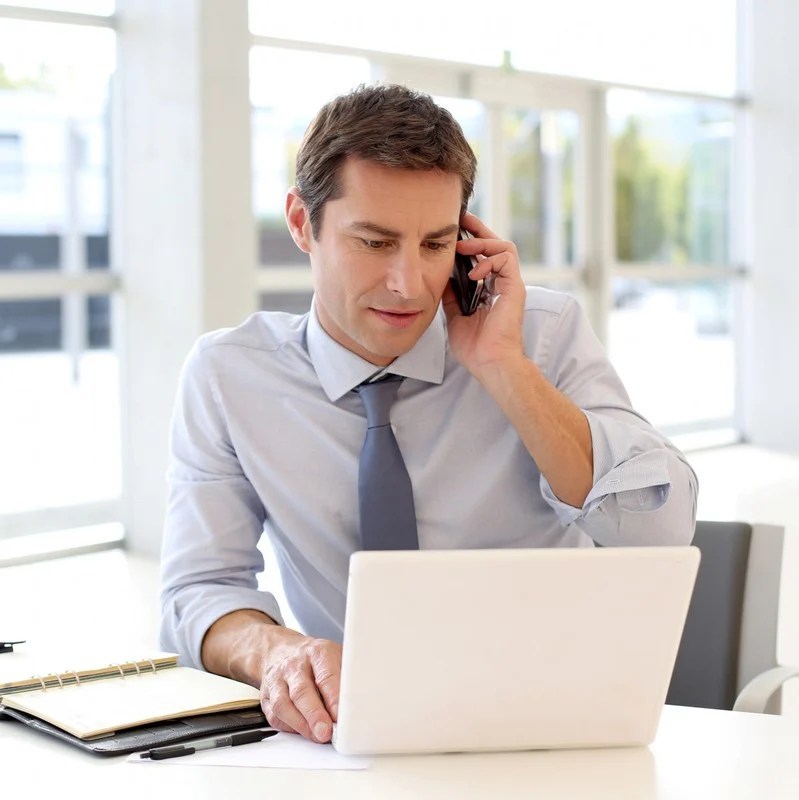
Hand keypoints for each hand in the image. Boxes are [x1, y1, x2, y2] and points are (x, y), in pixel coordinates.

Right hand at [259, 626, 341, 742]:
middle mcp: (294, 665)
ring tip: (317, 737)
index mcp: (317, 653)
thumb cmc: (315, 658)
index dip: (334, 698)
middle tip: (326, 732)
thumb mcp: (336, 656)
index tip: (341, 716)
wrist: (280, 650)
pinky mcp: (267, 697)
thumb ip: (347, 677)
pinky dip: (290, 727)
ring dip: (301, 725)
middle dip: (315, 715)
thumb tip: (361, 701)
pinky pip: (275, 716)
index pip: (326, 676)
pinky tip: (303, 732)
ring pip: (284, 705)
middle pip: (302, 691)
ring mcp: (277, 680)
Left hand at [442, 212, 526, 378]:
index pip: (485, 257)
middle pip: (497, 246)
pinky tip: (474, 273)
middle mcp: (503, 285)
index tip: (456, 231)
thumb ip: (451, 295)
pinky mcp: (515, 288)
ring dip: (483, 242)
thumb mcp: (455, 315)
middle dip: (480, 230)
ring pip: (504, 247)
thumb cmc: (475, 347)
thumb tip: (440, 276)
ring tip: (463, 246)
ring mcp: (511, 286)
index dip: (473, 242)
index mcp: (491, 290)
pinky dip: (489, 260)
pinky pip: (507, 260)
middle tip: (463, 219)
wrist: (489, 363)